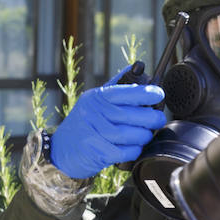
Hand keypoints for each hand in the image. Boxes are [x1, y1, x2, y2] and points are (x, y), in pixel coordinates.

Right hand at [50, 64, 167, 178]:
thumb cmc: (84, 124)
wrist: (60, 150)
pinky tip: (136, 148)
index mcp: (97, 97)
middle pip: (130, 115)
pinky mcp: (95, 152)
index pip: (124, 92)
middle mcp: (93, 113)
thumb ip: (115, 87)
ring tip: (146, 135)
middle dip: (151, 118)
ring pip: (128, 134)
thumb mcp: (94, 101)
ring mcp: (92, 132)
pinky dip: (134, 150)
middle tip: (158, 120)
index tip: (159, 94)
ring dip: (144, 136)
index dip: (145, 92)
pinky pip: (123, 151)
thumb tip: (136, 68)